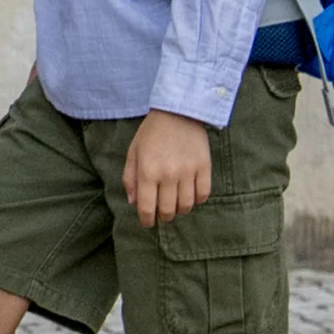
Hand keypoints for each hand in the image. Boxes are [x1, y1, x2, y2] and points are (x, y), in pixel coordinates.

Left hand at [123, 108, 216, 227]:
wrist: (178, 111)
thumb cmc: (152, 132)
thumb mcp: (134, 152)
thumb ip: (130, 178)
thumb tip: (133, 202)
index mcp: (147, 171)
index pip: (147, 207)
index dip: (147, 220)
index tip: (148, 223)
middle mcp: (168, 174)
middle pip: (168, 210)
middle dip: (163, 216)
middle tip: (162, 213)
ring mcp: (188, 171)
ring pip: (186, 205)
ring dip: (180, 210)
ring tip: (176, 204)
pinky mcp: (204, 167)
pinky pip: (203, 194)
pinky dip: (197, 200)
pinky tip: (191, 195)